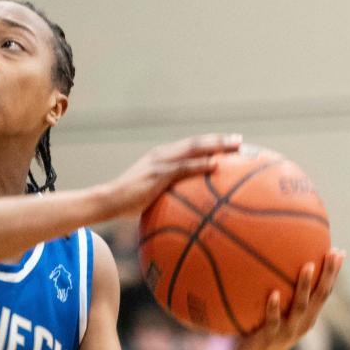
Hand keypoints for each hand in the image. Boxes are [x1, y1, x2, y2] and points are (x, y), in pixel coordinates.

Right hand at [97, 134, 244, 220]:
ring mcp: (160, 161)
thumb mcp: (151, 195)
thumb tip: (185, 208)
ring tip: (236, 147)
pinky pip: (184, 167)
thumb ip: (168, 195)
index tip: (230, 144)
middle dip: (219, 140)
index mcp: (162, 157)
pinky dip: (201, 164)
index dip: (211, 143)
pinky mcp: (157, 173)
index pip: (190, 146)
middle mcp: (162, 154)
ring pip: (193, 148)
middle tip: (240, 141)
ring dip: (216, 146)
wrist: (108, 201)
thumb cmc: (128, 203)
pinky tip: (216, 165)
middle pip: (196, 142)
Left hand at [229, 250, 345, 349]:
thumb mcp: (277, 313)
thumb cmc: (261, 332)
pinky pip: (273, 320)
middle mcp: (303, 323)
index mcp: (307, 317)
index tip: (339, 251)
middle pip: (320, 296)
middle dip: (329, 274)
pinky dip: (274, 307)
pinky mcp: (270, 337)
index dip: (333, 273)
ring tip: (307, 266)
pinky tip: (273, 293)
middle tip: (333, 253)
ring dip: (304, 286)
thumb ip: (281, 293)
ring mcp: (288, 331)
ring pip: (300, 307)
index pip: (325, 291)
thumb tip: (272, 262)